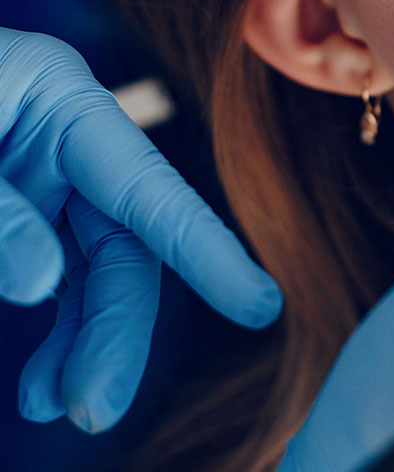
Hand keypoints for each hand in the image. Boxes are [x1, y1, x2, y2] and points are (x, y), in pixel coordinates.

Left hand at [0, 28, 283, 431]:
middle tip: (91, 408)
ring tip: (59, 405)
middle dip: (114, 327)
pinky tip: (42, 378)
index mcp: (59, 97)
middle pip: (122, 240)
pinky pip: (54, 269)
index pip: (146, 186)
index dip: (205, 249)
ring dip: (83, 338)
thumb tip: (42, 283)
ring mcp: (41, 169)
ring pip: (93, 266)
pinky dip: (54, 325)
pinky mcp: (16, 201)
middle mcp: (66, 135)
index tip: (257, 306)